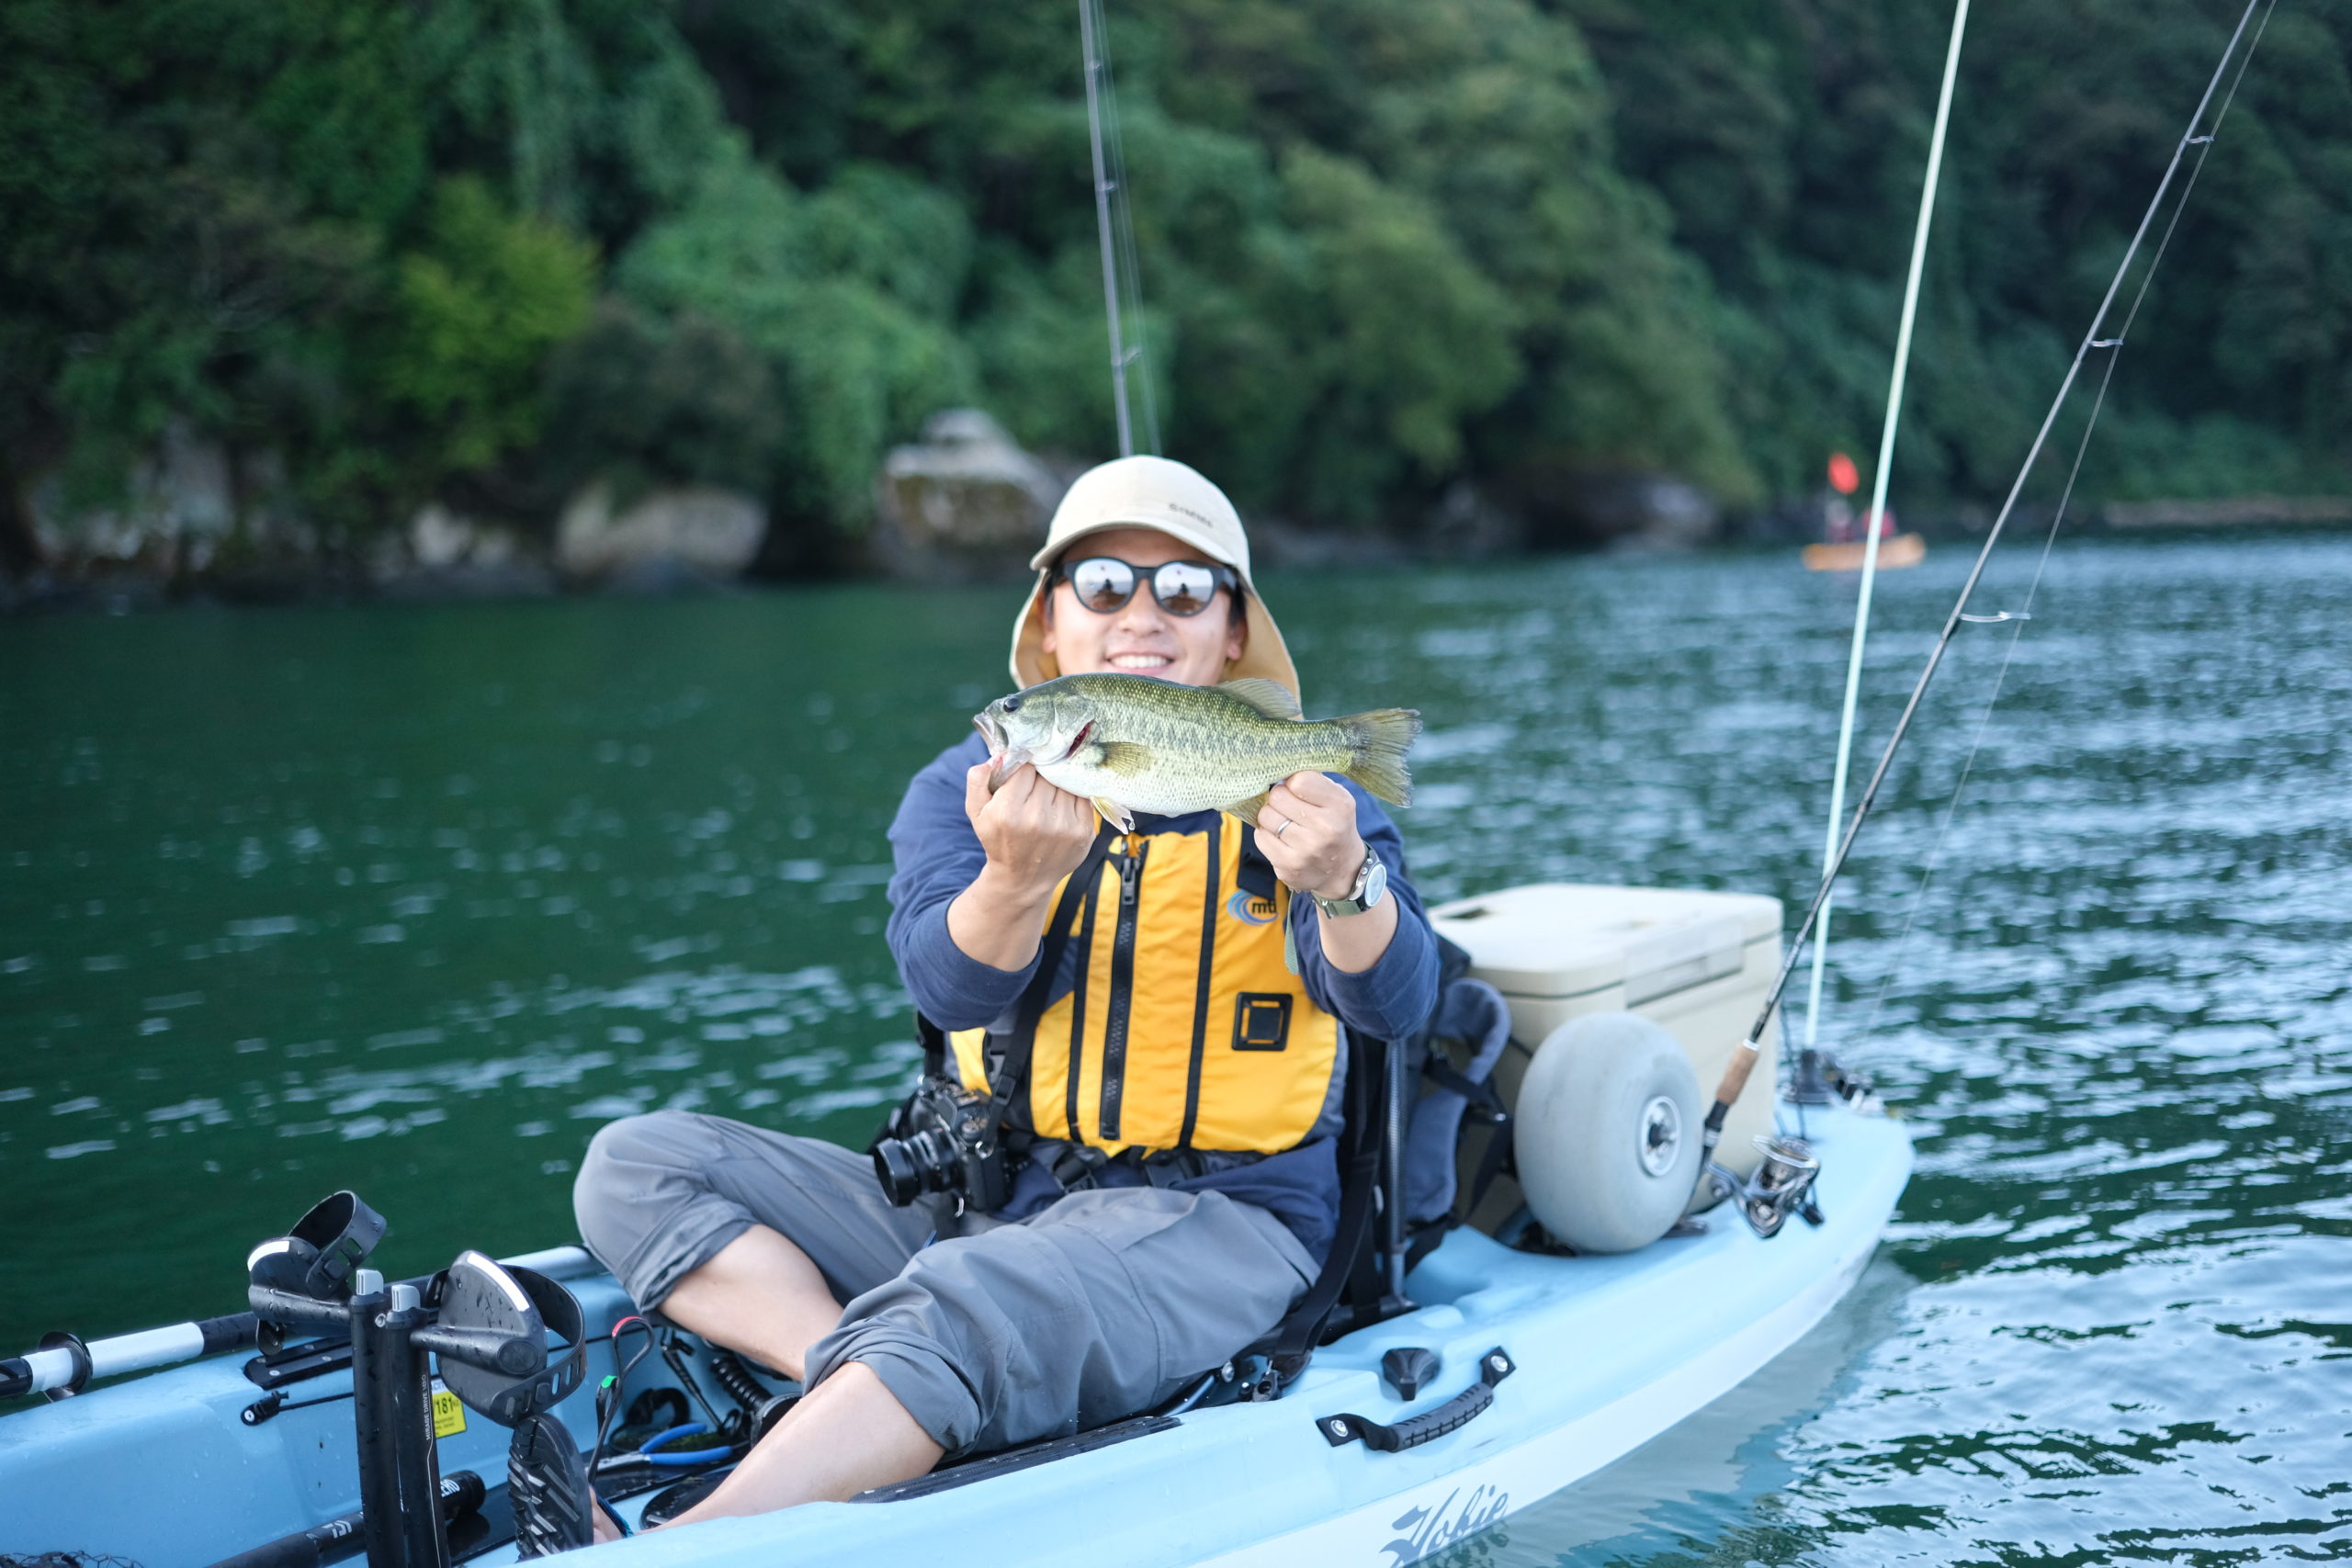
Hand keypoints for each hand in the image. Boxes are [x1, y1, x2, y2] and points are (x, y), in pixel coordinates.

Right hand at [964, 759, 1097, 901]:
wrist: (1023, 879)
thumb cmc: (998, 839)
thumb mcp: (976, 811)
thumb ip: (978, 780)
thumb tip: (1000, 756)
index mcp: (1008, 812)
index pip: (1025, 768)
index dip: (1023, 770)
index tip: (1021, 778)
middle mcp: (1037, 819)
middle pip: (1047, 775)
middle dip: (1041, 777)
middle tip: (1034, 790)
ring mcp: (1064, 826)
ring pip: (1066, 782)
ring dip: (1058, 786)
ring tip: (1047, 800)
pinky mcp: (1083, 832)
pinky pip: (1082, 796)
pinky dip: (1072, 797)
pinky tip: (1060, 808)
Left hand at [1252, 772, 1365, 898]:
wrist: (1342, 870)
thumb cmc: (1334, 825)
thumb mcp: (1337, 799)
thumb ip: (1312, 781)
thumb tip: (1278, 771)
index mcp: (1339, 805)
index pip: (1299, 780)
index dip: (1292, 781)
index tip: (1296, 788)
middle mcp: (1325, 828)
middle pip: (1277, 796)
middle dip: (1279, 798)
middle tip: (1288, 806)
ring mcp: (1305, 850)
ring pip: (1265, 816)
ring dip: (1271, 816)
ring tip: (1285, 822)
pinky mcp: (1288, 866)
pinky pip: (1260, 837)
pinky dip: (1266, 834)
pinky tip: (1281, 838)